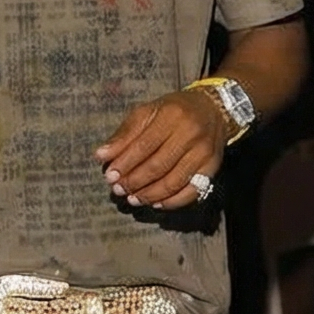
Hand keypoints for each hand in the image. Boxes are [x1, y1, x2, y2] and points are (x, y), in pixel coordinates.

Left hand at [94, 87, 228, 209]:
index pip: (144, 145)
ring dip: (150, 195)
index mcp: (171, 116)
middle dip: (135, 182)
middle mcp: (190, 134)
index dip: (125, 163)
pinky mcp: (212, 167)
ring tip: (133, 199)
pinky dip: (172, 201)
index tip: (110, 176)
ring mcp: (203, 153)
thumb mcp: (147, 112)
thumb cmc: (173, 112)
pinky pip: (192, 191)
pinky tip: (156, 203)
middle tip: (119, 190)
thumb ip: (125, 134)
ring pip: (173, 182)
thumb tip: (101, 156)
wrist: (213, 110)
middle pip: (158, 166)